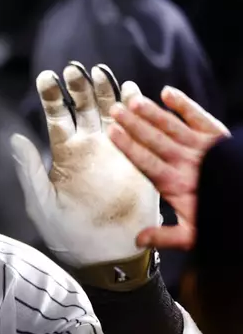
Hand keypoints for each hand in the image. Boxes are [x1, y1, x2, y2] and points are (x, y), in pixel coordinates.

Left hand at [11, 62, 158, 267]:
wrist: (104, 255)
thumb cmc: (66, 233)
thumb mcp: (40, 201)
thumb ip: (28, 169)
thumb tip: (14, 137)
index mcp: (63, 152)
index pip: (55, 115)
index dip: (51, 95)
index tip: (46, 76)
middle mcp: (87, 146)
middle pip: (82, 106)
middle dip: (78, 86)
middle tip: (74, 68)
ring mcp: (114, 151)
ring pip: (110, 112)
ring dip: (105, 90)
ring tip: (99, 71)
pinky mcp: (137, 161)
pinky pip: (137, 131)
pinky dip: (135, 110)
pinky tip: (131, 91)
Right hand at [107, 85, 229, 250]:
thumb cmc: (222, 217)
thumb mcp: (192, 235)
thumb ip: (164, 236)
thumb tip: (138, 240)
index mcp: (174, 183)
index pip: (144, 160)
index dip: (127, 145)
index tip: (112, 132)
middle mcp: (185, 161)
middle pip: (153, 138)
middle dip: (132, 123)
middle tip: (115, 110)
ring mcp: (201, 146)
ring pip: (171, 125)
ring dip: (151, 112)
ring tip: (134, 100)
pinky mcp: (217, 135)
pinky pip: (197, 115)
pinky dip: (183, 103)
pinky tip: (167, 93)